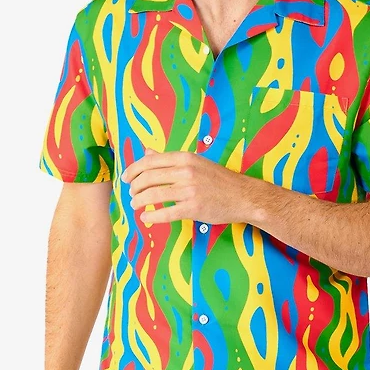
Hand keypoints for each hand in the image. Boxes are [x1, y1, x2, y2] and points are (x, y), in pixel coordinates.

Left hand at [121, 147, 255, 226]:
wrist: (243, 196)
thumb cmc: (219, 180)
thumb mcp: (195, 162)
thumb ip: (170, 159)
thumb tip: (147, 152)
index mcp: (185, 158)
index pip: (150, 161)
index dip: (133, 170)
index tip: (125, 178)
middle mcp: (186, 171)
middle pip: (148, 177)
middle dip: (134, 187)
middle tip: (131, 193)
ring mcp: (189, 190)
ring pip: (154, 194)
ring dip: (139, 200)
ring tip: (135, 204)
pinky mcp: (193, 208)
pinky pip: (166, 212)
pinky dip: (152, 216)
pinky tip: (145, 217)